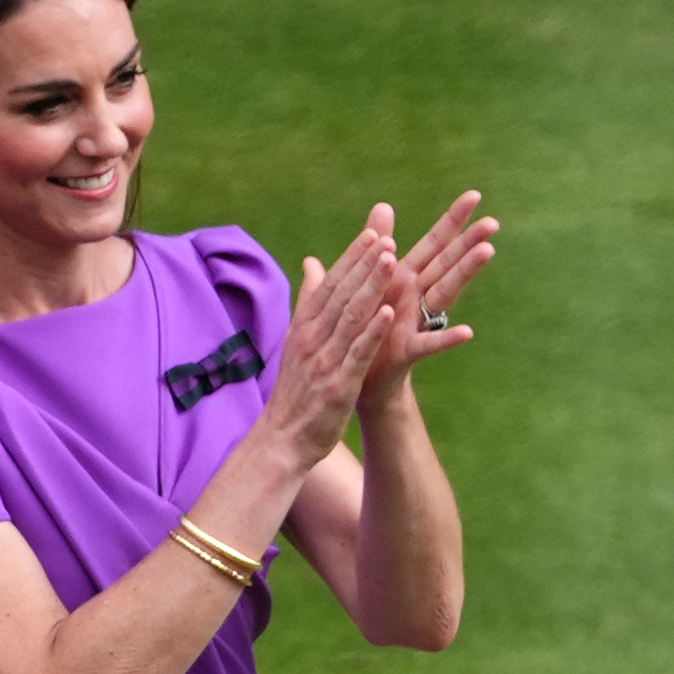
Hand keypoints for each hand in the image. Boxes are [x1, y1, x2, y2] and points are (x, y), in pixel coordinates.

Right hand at [260, 219, 401, 474]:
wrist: (282, 440)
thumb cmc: (295, 391)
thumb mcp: (297, 341)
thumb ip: (309, 301)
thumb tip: (312, 262)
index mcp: (304, 327)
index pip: (329, 285)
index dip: (351, 258)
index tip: (372, 234)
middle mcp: (312, 340)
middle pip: (341, 294)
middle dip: (365, 265)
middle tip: (387, 237)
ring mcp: (325, 362)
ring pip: (351, 317)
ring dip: (371, 287)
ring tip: (391, 261)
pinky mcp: (338, 386)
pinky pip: (357, 354)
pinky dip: (372, 332)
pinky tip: (388, 312)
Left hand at [356, 191, 496, 415]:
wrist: (358, 375)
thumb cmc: (366, 326)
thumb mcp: (370, 280)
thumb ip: (377, 245)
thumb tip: (384, 206)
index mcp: (404, 277)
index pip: (434, 243)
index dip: (453, 221)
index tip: (475, 196)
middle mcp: (416, 296)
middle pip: (447, 264)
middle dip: (469, 242)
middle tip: (493, 222)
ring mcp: (415, 322)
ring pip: (443, 293)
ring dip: (465, 272)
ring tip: (488, 252)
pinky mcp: (407, 350)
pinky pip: (429, 344)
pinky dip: (447, 338)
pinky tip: (468, 332)